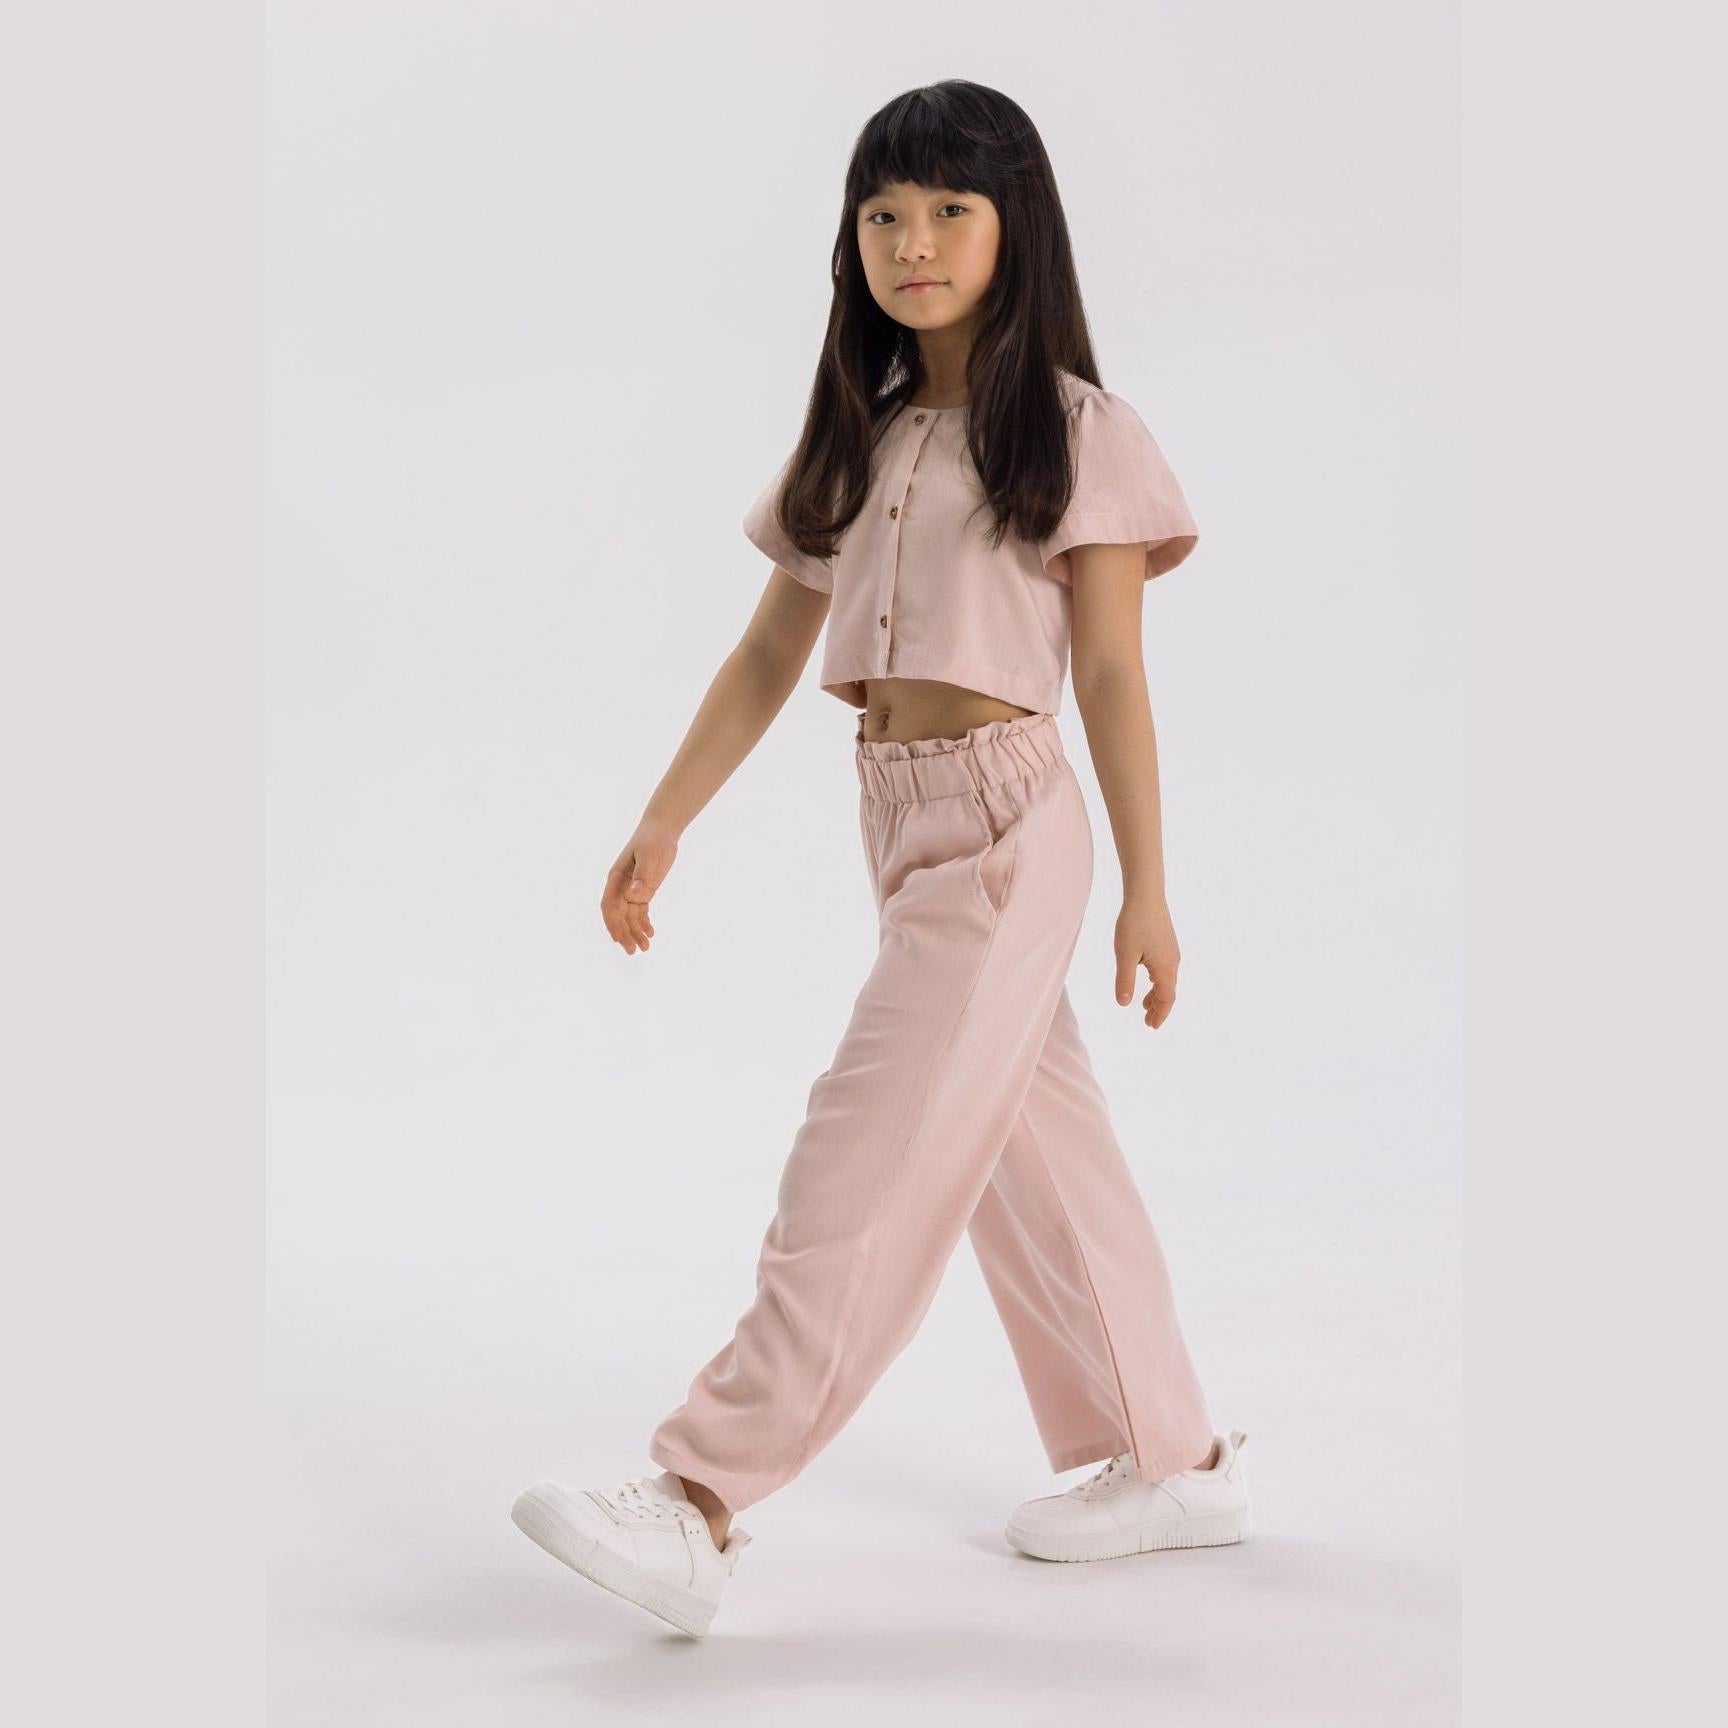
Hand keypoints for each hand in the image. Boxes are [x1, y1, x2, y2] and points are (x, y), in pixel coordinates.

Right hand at [602, 821, 679, 953]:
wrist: (661, 830)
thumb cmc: (653, 840)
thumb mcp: (649, 856)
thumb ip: (642, 877)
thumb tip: (634, 896)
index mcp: (617, 878)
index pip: (609, 905)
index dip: (612, 923)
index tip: (618, 939)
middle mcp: (621, 886)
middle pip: (619, 915)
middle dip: (624, 933)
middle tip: (634, 951)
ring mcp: (631, 889)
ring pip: (630, 916)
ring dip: (635, 932)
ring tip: (645, 947)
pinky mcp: (643, 890)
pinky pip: (640, 911)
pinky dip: (643, 923)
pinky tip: (650, 933)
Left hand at [1114, 895, 1180, 1027]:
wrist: (1146, 894)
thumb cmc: (1134, 923)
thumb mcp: (1124, 955)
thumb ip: (1124, 981)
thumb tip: (1123, 1004)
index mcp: (1164, 968)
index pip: (1166, 999)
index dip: (1160, 1014)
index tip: (1152, 1026)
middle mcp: (1172, 961)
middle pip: (1168, 991)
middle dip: (1158, 1008)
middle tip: (1148, 1022)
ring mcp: (1171, 951)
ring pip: (1166, 980)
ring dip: (1157, 995)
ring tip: (1144, 1005)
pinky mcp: (1166, 942)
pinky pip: (1164, 969)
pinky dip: (1157, 981)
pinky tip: (1147, 979)